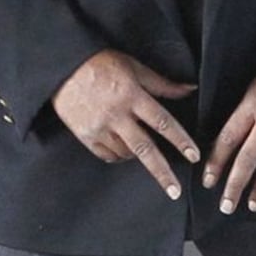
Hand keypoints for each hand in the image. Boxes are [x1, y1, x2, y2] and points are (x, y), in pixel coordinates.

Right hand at [51, 50, 199, 198]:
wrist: (62, 69)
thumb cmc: (99, 63)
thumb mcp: (133, 67)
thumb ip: (161, 83)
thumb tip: (190, 89)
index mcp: (131, 95)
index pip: (162, 122)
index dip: (180, 140)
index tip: (194, 155)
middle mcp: (116, 115)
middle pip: (145, 148)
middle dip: (162, 172)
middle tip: (175, 191)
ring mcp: (99, 127)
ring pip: (126, 153)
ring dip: (138, 155)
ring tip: (141, 147)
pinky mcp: (85, 136)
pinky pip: (107, 155)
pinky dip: (118, 155)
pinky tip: (122, 148)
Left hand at [201, 59, 255, 214]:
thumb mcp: (254, 90)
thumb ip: (242, 116)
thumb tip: (226, 143)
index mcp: (251, 108)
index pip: (228, 140)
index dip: (216, 162)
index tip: (208, 181)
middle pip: (247, 161)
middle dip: (235, 186)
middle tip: (226, 206)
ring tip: (253, 205)